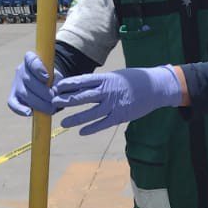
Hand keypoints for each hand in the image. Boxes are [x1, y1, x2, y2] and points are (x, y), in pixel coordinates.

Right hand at [8, 51, 61, 116]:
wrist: (43, 84)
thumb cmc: (52, 78)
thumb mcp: (56, 75)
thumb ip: (57, 80)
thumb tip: (55, 91)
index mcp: (31, 60)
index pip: (31, 60)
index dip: (38, 69)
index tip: (47, 77)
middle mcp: (21, 70)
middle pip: (29, 80)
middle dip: (43, 92)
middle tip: (53, 99)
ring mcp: (16, 84)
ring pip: (24, 93)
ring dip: (38, 103)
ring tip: (50, 109)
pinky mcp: (13, 96)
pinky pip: (13, 104)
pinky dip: (20, 109)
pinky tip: (29, 113)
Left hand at [53, 65, 182, 135]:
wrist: (154, 87)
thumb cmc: (133, 80)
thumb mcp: (114, 76)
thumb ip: (99, 82)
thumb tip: (81, 86)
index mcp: (105, 78)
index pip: (82, 81)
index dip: (68, 84)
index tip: (56, 87)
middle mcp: (107, 91)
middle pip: (83, 96)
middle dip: (67, 100)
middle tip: (53, 103)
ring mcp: (114, 104)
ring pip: (91, 113)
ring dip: (76, 118)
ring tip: (63, 123)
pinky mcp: (120, 115)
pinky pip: (103, 123)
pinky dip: (92, 128)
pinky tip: (81, 132)